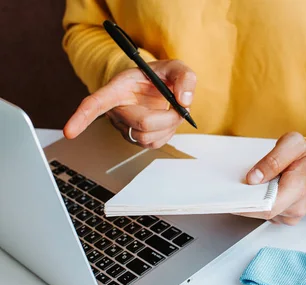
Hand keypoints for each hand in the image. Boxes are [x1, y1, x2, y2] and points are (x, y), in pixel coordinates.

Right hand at [63, 60, 196, 147]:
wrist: (161, 86)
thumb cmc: (161, 76)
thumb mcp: (175, 67)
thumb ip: (184, 77)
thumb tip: (184, 101)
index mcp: (117, 88)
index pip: (95, 103)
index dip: (81, 117)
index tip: (69, 131)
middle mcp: (116, 109)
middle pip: (141, 124)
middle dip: (168, 118)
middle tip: (178, 107)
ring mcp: (125, 126)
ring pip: (148, 137)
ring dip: (169, 127)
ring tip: (171, 111)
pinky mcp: (135, 138)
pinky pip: (153, 144)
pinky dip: (167, 134)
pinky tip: (166, 121)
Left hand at [239, 132, 305, 224]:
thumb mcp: (291, 144)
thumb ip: (272, 160)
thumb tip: (253, 178)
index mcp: (298, 189)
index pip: (267, 207)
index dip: (247, 206)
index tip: (232, 199)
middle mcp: (297, 207)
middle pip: (263, 212)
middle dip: (250, 200)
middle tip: (240, 186)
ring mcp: (294, 215)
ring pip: (265, 215)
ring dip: (257, 202)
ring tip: (258, 185)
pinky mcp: (289, 217)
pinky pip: (270, 215)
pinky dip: (263, 204)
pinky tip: (264, 192)